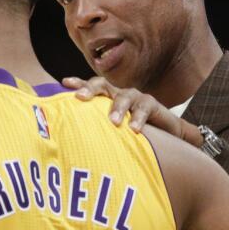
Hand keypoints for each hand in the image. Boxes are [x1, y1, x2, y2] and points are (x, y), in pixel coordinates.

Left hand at [63, 76, 202, 146]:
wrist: (164, 135)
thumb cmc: (129, 135)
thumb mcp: (110, 130)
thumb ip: (95, 132)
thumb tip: (70, 147)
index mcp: (104, 99)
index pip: (88, 88)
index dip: (78, 83)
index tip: (64, 82)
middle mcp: (117, 94)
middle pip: (102, 85)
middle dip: (90, 89)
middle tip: (81, 97)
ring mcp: (134, 97)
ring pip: (123, 97)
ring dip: (117, 108)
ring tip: (113, 122)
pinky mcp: (150, 104)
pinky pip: (143, 109)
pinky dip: (138, 118)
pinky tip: (134, 129)